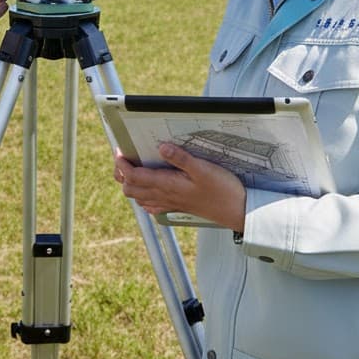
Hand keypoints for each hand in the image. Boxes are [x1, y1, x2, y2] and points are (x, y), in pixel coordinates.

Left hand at [114, 142, 245, 232]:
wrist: (238, 211)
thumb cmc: (222, 189)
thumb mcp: (203, 168)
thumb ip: (181, 158)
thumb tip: (161, 147)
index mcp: (168, 185)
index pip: (134, 177)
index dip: (122, 165)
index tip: (119, 151)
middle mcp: (165, 196)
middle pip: (131, 189)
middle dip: (122, 175)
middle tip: (123, 158)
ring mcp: (171, 203)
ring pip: (140, 198)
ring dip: (131, 185)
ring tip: (131, 169)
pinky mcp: (178, 207)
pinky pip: (153, 205)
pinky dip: (144, 197)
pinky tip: (148, 190)